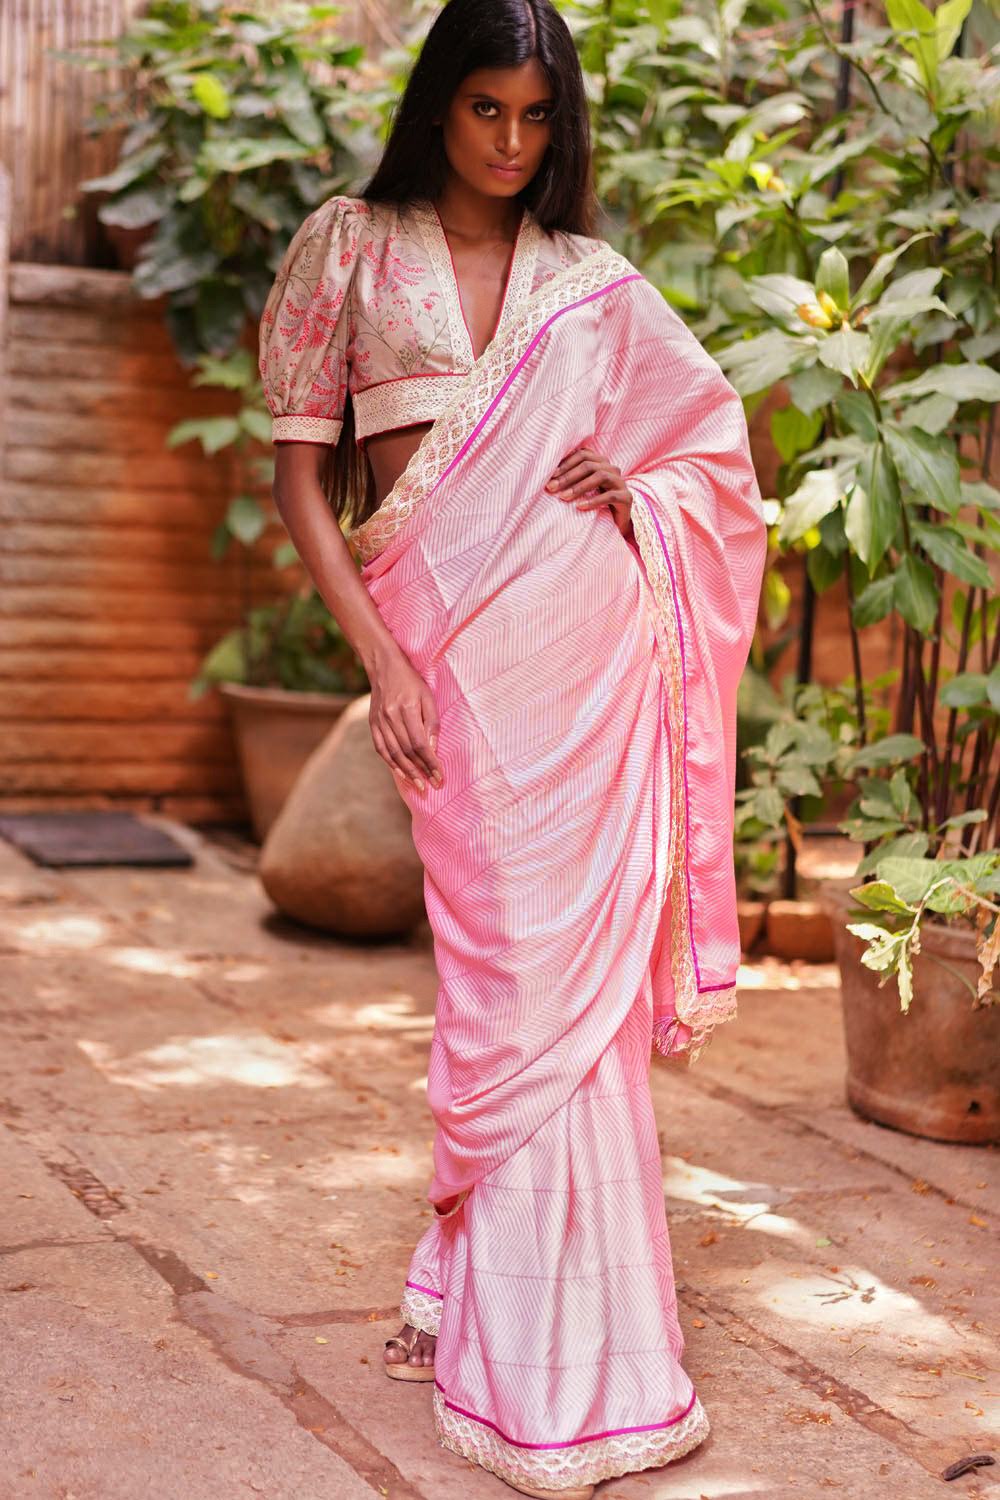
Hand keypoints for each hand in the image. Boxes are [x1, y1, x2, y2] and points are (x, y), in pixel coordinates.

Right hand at [369, 650, 442, 793]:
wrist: (384, 666)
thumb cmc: (411, 681)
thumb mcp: (428, 697)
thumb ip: (432, 723)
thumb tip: (433, 750)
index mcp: (407, 708)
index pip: (420, 744)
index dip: (431, 762)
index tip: (440, 776)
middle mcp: (391, 716)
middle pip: (407, 751)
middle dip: (421, 771)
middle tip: (432, 785)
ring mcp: (379, 721)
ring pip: (393, 753)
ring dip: (407, 772)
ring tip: (419, 786)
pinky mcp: (372, 724)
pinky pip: (381, 749)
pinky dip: (391, 764)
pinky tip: (401, 774)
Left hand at [544, 444, 633, 539]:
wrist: (619, 520)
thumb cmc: (596, 502)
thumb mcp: (583, 488)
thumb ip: (571, 478)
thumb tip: (548, 477)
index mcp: (601, 462)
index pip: (583, 455)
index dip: (565, 464)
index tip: (550, 476)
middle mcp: (612, 468)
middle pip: (589, 465)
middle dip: (568, 476)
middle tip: (552, 487)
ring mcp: (620, 482)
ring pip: (600, 476)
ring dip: (579, 487)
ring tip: (563, 497)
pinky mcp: (626, 497)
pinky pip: (610, 496)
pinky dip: (593, 501)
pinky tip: (579, 507)